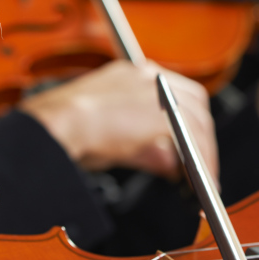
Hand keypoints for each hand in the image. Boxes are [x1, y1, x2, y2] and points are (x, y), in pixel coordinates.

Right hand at [17, 60, 217, 181]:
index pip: (180, 96)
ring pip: (198, 123)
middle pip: (196, 107)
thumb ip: (148, 146)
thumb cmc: (69, 132)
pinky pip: (193, 140)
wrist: (54, 127)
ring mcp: (157, 91)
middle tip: (203, 171)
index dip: (191, 126)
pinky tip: (194, 184)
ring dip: (203, 156)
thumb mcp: (115, 137)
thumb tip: (173, 164)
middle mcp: (149, 77)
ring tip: (201, 183)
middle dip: (202, 141)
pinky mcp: (162, 112)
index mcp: (135, 75)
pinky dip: (199, 164)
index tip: (194, 150)